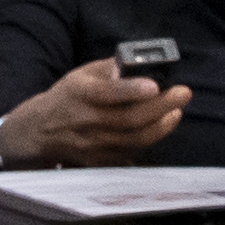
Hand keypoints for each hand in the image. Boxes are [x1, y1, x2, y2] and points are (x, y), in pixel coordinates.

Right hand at [0, 55, 189, 167]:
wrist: (41, 131)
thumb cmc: (67, 97)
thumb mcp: (81, 75)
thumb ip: (110, 69)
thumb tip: (138, 63)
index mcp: (80, 94)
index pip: (108, 93)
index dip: (132, 90)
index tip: (155, 85)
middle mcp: (86, 122)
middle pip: (130, 119)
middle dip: (162, 106)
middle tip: (183, 93)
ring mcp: (93, 145)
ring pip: (136, 139)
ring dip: (162, 125)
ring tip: (176, 110)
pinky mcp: (100, 161)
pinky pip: (132, 152)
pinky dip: (149, 138)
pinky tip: (160, 125)